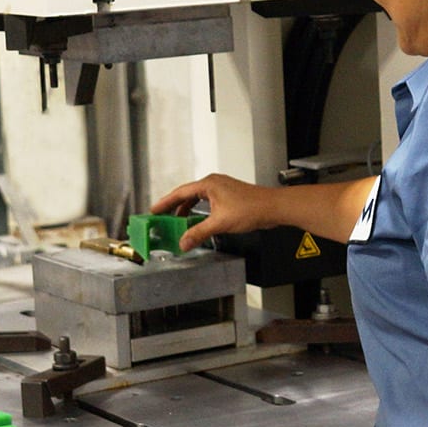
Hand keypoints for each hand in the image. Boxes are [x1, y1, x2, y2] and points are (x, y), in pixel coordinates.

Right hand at [149, 174, 270, 250]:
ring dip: (187, 211)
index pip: (180, 192)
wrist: (273, 207)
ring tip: (178, 223)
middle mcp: (214, 184)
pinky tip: (198, 223)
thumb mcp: (220, 223)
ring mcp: (222, 190)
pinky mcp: (229, 197)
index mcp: (209, 184)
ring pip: (198, 200)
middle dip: (174, 208)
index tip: (154, 210)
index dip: (165, 202)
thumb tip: (184, 242)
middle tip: (162, 219)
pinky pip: (207, 204)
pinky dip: (199, 213)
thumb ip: (199, 233)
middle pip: (187, 195)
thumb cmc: (252, 208)